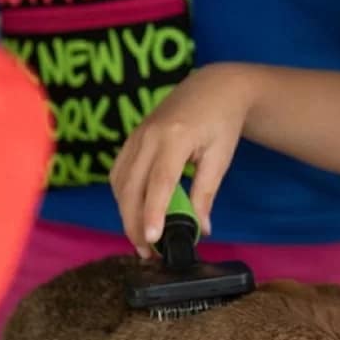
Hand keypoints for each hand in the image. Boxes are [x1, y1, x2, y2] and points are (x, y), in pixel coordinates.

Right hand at [110, 66, 251, 257]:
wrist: (213, 87)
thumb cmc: (221, 122)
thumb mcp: (220, 158)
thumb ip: (206, 193)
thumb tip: (201, 229)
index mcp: (175, 138)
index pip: (160, 182)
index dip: (153, 213)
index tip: (151, 239)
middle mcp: (149, 135)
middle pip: (132, 187)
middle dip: (134, 223)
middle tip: (147, 252)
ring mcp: (136, 136)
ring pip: (120, 183)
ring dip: (126, 213)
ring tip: (141, 238)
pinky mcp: (131, 139)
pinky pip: (118, 173)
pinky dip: (123, 197)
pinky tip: (134, 213)